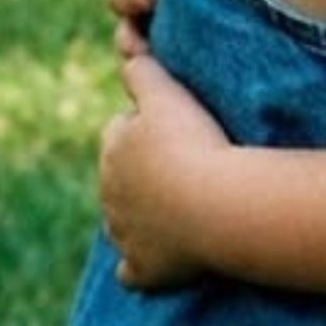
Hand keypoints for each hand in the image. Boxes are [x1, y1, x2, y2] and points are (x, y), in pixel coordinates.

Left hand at [100, 54, 228, 290]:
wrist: (215, 204)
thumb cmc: (194, 144)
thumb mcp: (167, 94)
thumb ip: (143, 71)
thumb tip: (128, 55)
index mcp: (113, 149)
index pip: (121, 131)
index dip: (147, 128)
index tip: (177, 129)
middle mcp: (109, 193)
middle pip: (122, 178)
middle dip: (144, 172)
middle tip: (186, 164)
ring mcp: (125, 234)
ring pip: (123, 222)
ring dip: (143, 215)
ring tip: (181, 205)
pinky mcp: (143, 269)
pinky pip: (132, 271)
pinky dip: (141, 265)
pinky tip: (158, 258)